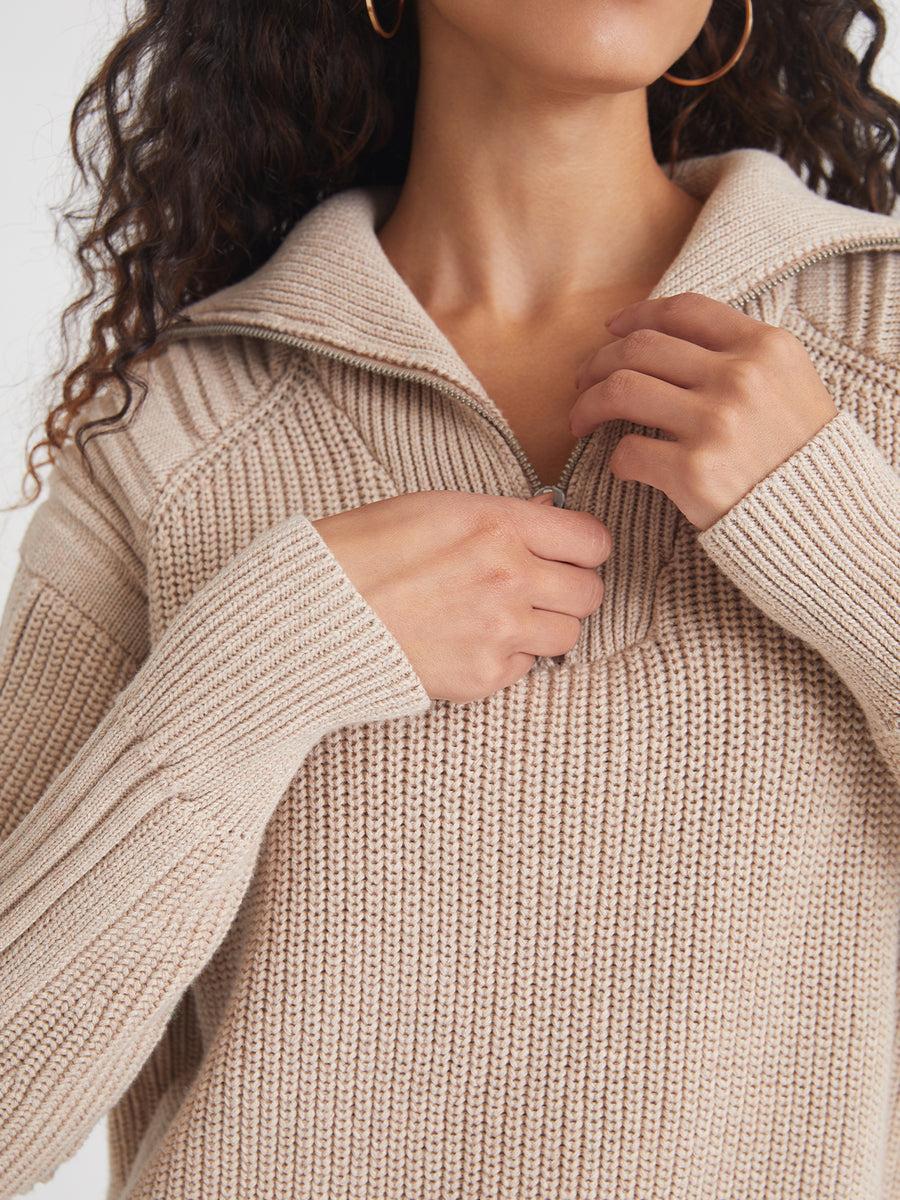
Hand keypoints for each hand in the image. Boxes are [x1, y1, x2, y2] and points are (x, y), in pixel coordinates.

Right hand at [312, 491, 610, 702]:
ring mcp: (500, 631)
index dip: (582, 547)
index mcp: (498, 526)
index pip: (592, 540)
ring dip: (545, 626)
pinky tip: (471, 641)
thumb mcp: (433, 508)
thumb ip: (500, 515)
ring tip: (502, 617)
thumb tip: (547, 512)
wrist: (314, 616)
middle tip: (537, 587)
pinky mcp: (484, 676)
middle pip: (589, 591)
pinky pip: (527, 668)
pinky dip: (509, 658)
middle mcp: (510, 578)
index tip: (568, 552)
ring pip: (568, 634)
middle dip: (568, 588)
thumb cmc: (360, 553)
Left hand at [570, 292, 838, 530]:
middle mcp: (739, 378)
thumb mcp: (791, 386)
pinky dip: (615, 460)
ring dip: (588, 404)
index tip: (612, 331)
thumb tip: (671, 344)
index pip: (683, 312)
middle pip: (639, 348)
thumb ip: (742, 358)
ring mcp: (716, 424)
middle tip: (582, 382)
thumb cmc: (802, 459)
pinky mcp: (694, 472)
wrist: (829, 523)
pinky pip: (626, 452)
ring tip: (580, 421)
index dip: (637, 316)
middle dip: (598, 362)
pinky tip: (622, 467)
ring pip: (620, 390)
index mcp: (765, 348)